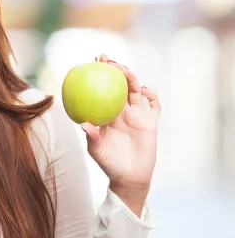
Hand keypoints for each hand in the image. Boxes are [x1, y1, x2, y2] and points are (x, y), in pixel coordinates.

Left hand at [80, 54, 160, 213]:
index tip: (91, 63)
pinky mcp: (151, 123)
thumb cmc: (109, 164)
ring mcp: (137, 115)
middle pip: (119, 85)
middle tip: (106, 60)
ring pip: (135, 91)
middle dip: (114, 70)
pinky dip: (151, 96)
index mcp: (107, 114)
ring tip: (123, 70)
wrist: (130, 177)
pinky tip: (145, 91)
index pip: (101, 90)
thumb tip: (84, 124)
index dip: (98, 76)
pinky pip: (154, 105)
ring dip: (131, 78)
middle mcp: (122, 112)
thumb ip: (92, 137)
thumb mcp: (97, 151)